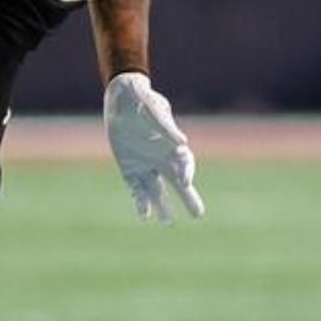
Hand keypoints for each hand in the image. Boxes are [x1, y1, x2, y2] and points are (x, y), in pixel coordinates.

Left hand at [104, 72, 203, 222]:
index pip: (185, 163)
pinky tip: (144, 216)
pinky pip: (136, 188)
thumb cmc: (143, 100)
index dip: (187, 172)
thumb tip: (182, 142)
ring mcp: (146, 165)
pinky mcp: (129, 169)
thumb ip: (166, 126)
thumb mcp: (154, 109)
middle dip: (188, 198)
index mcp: (172, 145)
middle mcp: (162, 158)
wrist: (122, 98)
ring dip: (163, 206)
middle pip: (178, 183)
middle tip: (198, 214)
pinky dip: (141, 201)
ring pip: (157, 190)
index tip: (185, 181)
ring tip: (168, 223)